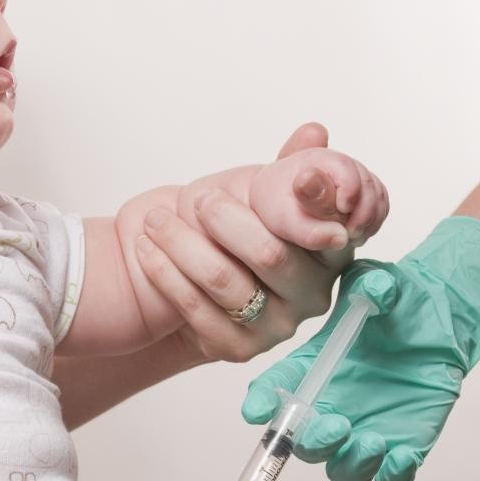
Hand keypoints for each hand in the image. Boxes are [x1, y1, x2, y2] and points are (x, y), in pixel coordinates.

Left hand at [134, 123, 386, 362]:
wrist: (193, 284)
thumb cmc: (235, 232)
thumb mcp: (262, 193)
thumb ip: (290, 166)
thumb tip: (315, 132)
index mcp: (332, 252)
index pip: (328, 226)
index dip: (315, 201)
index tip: (295, 180)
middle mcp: (314, 294)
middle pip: (270, 253)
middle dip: (226, 219)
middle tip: (198, 198)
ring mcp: (278, 326)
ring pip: (224, 280)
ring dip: (182, 244)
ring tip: (155, 220)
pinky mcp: (240, 348)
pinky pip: (195, 308)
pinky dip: (165, 274)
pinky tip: (147, 250)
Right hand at [242, 217, 479, 480]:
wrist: (443, 322)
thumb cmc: (401, 303)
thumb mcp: (382, 282)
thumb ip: (373, 284)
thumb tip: (374, 291)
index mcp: (313, 369)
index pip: (275, 391)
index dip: (261, 403)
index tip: (257, 410)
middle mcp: (330, 406)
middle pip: (303, 443)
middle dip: (314, 441)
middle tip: (338, 424)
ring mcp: (363, 431)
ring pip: (343, 468)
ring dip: (350, 462)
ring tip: (373, 441)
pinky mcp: (400, 446)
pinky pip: (389, 479)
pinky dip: (391, 476)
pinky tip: (402, 458)